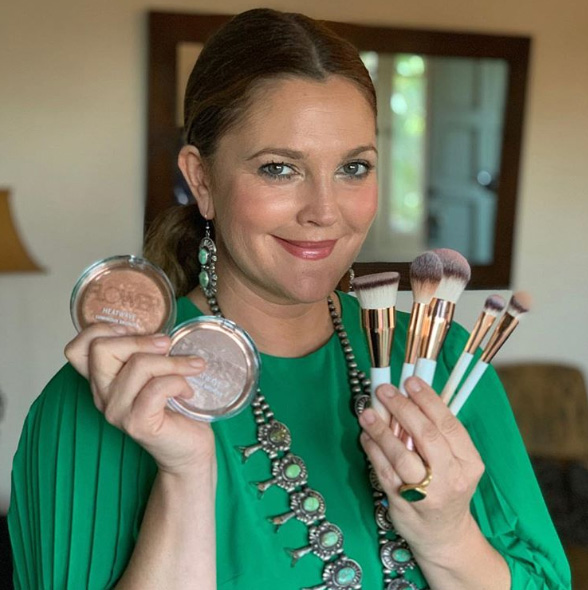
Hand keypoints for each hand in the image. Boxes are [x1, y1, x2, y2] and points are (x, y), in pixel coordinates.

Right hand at [65, 323, 215, 474]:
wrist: (189, 448)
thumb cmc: (176, 407)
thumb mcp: (157, 372)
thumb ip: (147, 352)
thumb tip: (161, 329)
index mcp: (102, 380)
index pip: (76, 349)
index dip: (101, 331)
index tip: (133, 330)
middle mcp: (102, 395)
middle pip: (103, 349)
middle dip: (142, 340)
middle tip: (169, 346)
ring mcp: (117, 411)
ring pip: (138, 365)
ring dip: (174, 362)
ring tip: (193, 368)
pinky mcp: (137, 423)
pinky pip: (157, 388)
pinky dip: (178, 382)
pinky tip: (188, 391)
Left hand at [358, 376, 484, 560]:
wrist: (444, 536)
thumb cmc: (447, 489)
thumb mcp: (456, 462)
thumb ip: (438, 432)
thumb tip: (410, 395)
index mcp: (469, 463)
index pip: (449, 425)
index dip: (428, 400)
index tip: (411, 381)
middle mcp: (451, 479)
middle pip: (427, 437)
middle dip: (403, 408)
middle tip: (385, 390)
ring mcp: (426, 494)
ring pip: (401, 456)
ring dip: (381, 430)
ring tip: (367, 412)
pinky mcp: (403, 504)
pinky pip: (383, 471)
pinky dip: (372, 449)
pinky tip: (366, 435)